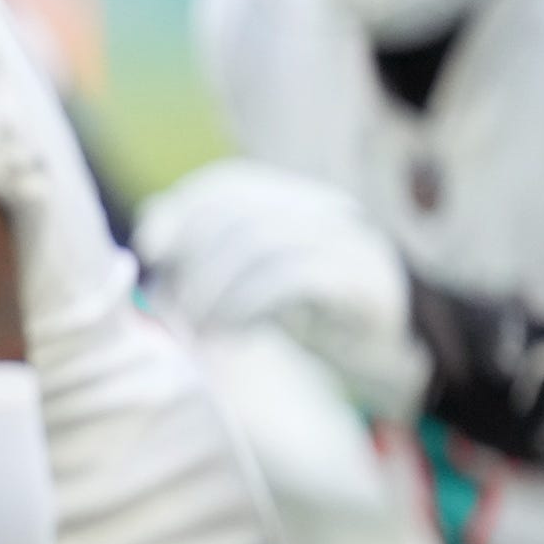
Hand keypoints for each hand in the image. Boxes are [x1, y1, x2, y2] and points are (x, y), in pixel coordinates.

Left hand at [134, 161, 425, 417]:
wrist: (393, 359)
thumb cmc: (312, 320)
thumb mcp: (253, 281)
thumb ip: (209, 253)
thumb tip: (151, 229)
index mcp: (300, 203)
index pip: (231, 184)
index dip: (184, 210)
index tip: (151, 251)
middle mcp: (328, 212)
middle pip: (240, 214)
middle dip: (194, 260)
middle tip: (173, 307)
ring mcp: (351, 244)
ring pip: (261, 243)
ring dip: (214, 288)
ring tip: (197, 327)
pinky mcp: (365, 282)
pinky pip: (293, 277)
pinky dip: (247, 304)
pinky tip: (232, 332)